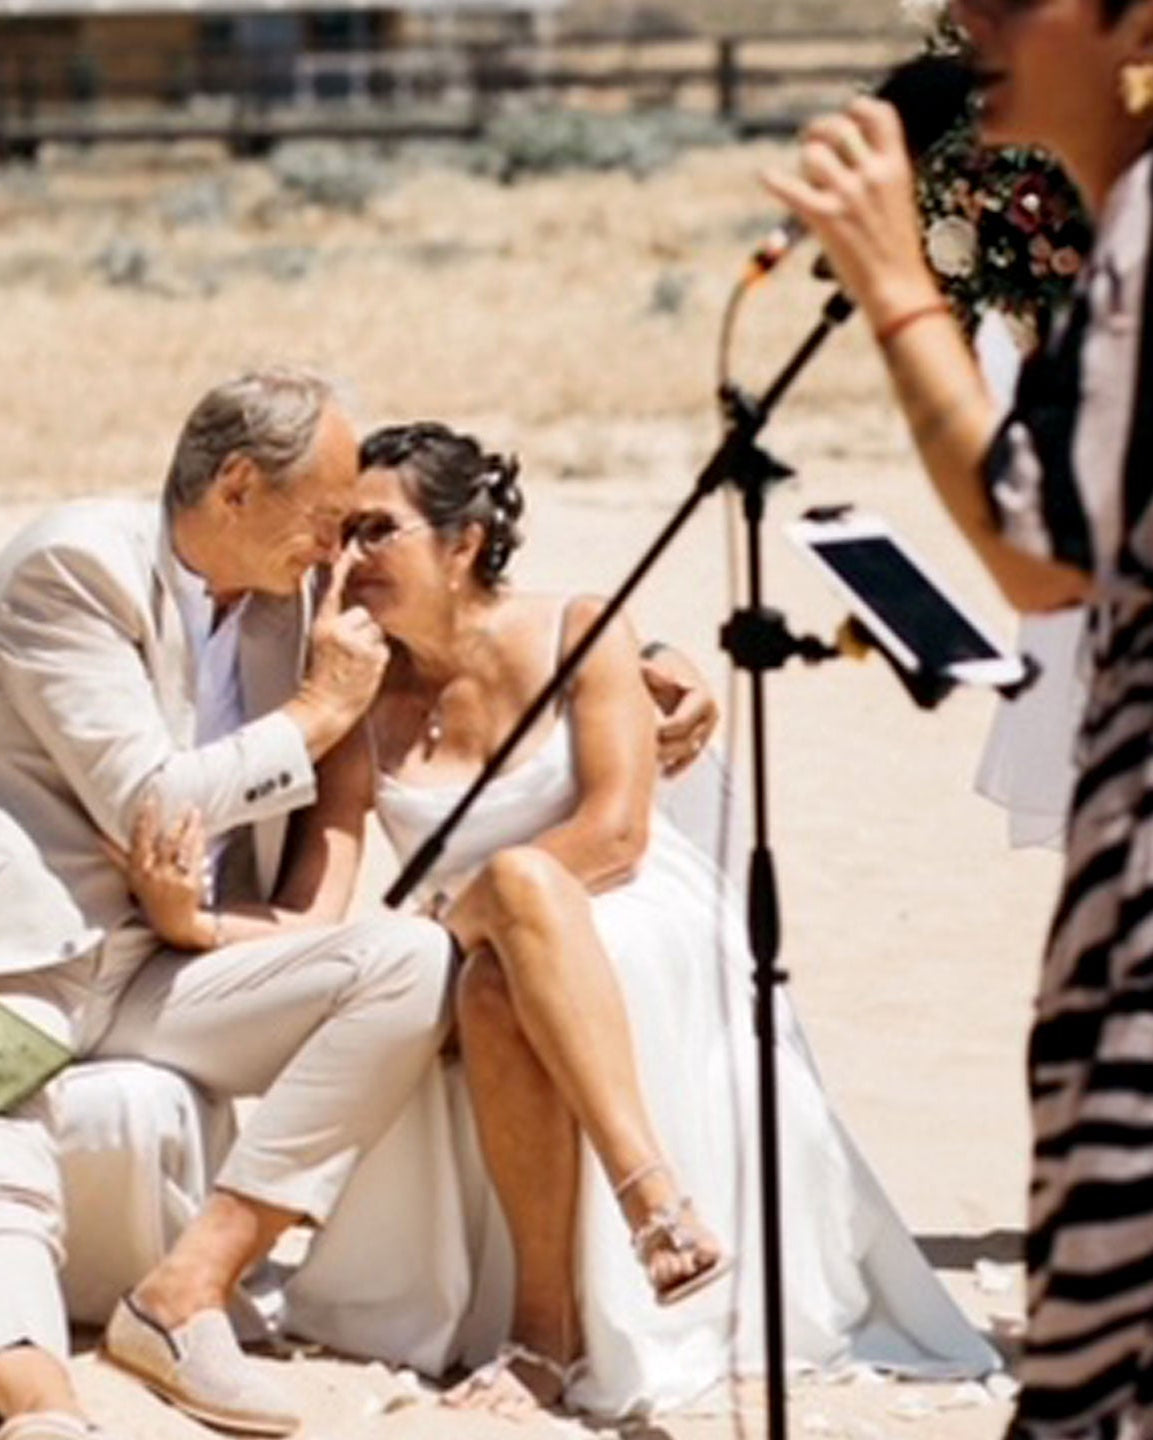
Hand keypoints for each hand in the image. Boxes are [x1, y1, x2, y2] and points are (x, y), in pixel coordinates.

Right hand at [104, 795, 215, 949]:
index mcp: (137, 870)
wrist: (173, 922)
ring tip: (193, 809)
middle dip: (175, 819)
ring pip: (183, 846)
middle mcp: (154, 874)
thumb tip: (97, 838)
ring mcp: (173, 880)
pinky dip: (198, 840)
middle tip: (183, 800)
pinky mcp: (190, 883)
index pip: (139, 839)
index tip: (149, 799)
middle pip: (166, 841)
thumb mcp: (131, 879)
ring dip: (190, 826)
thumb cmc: (151, 896)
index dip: (144, 818)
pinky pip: (195, 856)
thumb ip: (117, 858)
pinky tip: (200, 827)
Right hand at [293, 546, 389, 753]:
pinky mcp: (374, 656)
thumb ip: (336, 628)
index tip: (350, 546)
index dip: (343, 568)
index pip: (333, 591)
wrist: (323, 709)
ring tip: (356, 664)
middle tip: (350, 654)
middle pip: (364, 614)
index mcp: (322, 626)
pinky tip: (364, 672)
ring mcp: (358, 643)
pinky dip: (378, 660)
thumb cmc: (321, 681)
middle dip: (363, 630)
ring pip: (376, 631)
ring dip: (372, 645)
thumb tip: (358, 615)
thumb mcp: (320, 646)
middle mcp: (340, 630)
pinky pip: (384, 649)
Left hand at [641, 645, 718, 777]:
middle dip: (664, 748)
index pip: (681, 723)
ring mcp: (706, 729)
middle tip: (641, 752)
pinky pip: (690, 758)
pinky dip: (677, 766)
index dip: (661, 731)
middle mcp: (709, 716)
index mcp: (703, 698)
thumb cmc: (660, 671)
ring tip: (648, 764)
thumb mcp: (656, 669)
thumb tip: (659, 674)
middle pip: (687, 741)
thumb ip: (655, 671)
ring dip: (669, 759)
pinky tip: (664, 775)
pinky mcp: (700, 739)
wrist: (671, 674)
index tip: (642, 733)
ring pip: (690, 752)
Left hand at [760, 97, 941, 330]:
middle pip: (839, 127)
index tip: (847, 114)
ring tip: (803, 173)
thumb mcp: (900, 197)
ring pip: (813, 153)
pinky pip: (790, 189)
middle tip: (811, 140)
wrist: (897, 286)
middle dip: (820, 129)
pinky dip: (774, 180)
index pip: (879, 114)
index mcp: (896, 166)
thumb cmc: (898, 250)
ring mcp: (847, 195)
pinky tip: (766, 176)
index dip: (858, 108)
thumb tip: (853, 154)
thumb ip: (881, 172)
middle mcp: (872, 174)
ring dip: (804, 160)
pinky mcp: (825, 218)